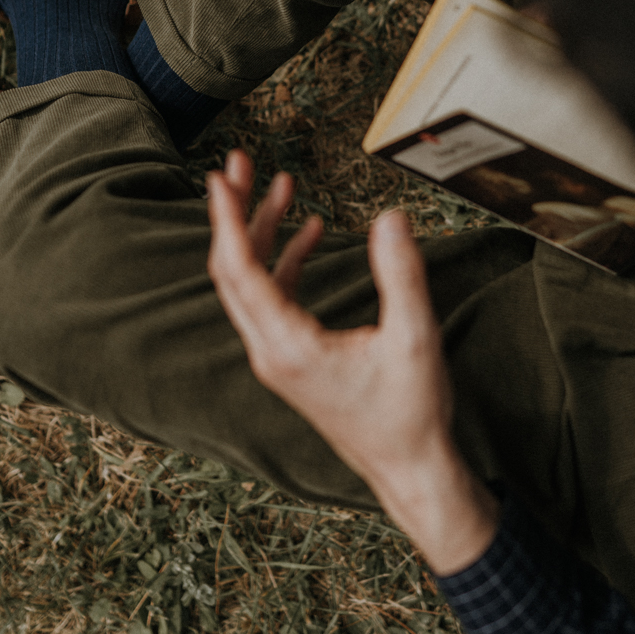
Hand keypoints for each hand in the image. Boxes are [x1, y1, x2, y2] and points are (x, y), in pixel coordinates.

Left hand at [206, 150, 498, 574]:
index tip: (219, 178)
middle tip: (240, 164)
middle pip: (234, 268)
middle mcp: (270, 350)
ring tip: (281, 184)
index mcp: (288, 346)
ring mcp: (276, 354)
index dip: (228, 220)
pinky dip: (284, 260)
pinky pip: (273, 296)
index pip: (240, 270)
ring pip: (252, 281)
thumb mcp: (415, 338)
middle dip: (237, 212)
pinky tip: (308, 231)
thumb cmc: (410, 413)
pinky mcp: (290, 356)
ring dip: (263, 231)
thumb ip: (402, 274)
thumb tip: (391, 218)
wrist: (407, 469)